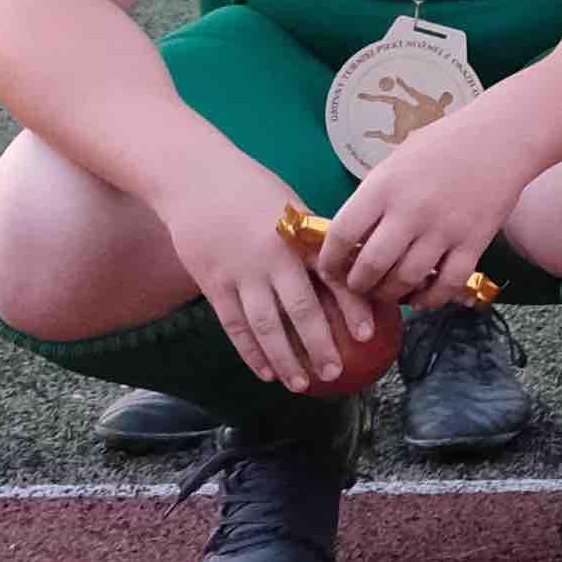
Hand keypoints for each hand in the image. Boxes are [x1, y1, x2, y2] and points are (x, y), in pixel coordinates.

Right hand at [167, 180, 385, 399]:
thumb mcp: (290, 206)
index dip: (352, 307)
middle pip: (301, 310)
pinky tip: (265, 371)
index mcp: (298, 236)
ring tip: (301, 384)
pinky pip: (234, 325)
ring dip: (286, 358)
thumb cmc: (250, 189)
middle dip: (320, 345)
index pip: (333, 277)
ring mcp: (240, 273)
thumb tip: (343, 269)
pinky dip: (250, 351)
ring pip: (266, 326)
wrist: (193, 178)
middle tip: (333, 372)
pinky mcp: (213, 283)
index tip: (368, 333)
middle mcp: (272, 258)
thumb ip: (311, 240)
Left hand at [313, 102, 527, 311]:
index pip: (342, 234)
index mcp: (384, 186)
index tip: (330, 270)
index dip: (329, 260)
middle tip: (361, 286)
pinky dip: (431, 298)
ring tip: (390, 291)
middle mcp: (410, 211)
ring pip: (407, 280)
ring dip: (392, 294)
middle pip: (371, 266)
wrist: (502, 137)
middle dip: (359, 285)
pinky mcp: (474, 242)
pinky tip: (422, 297)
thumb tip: (353, 235)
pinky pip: (447, 284)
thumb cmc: (444, 143)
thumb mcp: (397, 160)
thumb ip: (375, 196)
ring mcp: (444, 229)